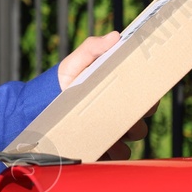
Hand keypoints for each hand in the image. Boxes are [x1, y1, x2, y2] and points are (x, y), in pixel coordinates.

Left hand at [57, 32, 159, 160]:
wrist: (41, 105)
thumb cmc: (64, 80)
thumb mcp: (77, 61)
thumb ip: (93, 47)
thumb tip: (116, 36)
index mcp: (121, 92)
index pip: (147, 96)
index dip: (150, 97)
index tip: (146, 95)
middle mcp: (121, 113)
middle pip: (143, 118)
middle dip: (138, 118)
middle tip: (128, 115)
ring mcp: (113, 132)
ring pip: (134, 137)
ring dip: (127, 135)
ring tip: (113, 130)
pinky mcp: (103, 147)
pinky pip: (119, 155)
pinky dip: (115, 150)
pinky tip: (103, 144)